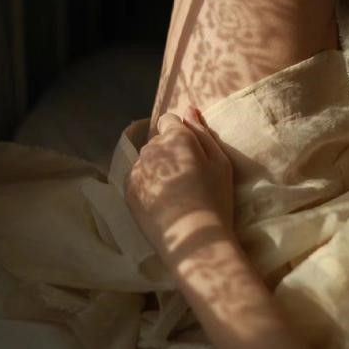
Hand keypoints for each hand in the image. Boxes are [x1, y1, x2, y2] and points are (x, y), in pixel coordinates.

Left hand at [124, 106, 233, 267]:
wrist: (194, 240)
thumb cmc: (215, 199)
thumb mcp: (220, 162)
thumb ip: (203, 132)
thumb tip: (189, 108)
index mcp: (176, 138)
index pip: (169, 121)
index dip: (181, 134)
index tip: (192, 154)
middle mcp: (151, 149)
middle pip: (157, 141)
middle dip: (169, 151)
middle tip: (187, 177)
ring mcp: (136, 170)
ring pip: (147, 161)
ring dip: (157, 168)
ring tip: (175, 193)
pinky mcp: (128, 191)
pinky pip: (137, 179)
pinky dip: (147, 185)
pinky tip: (163, 203)